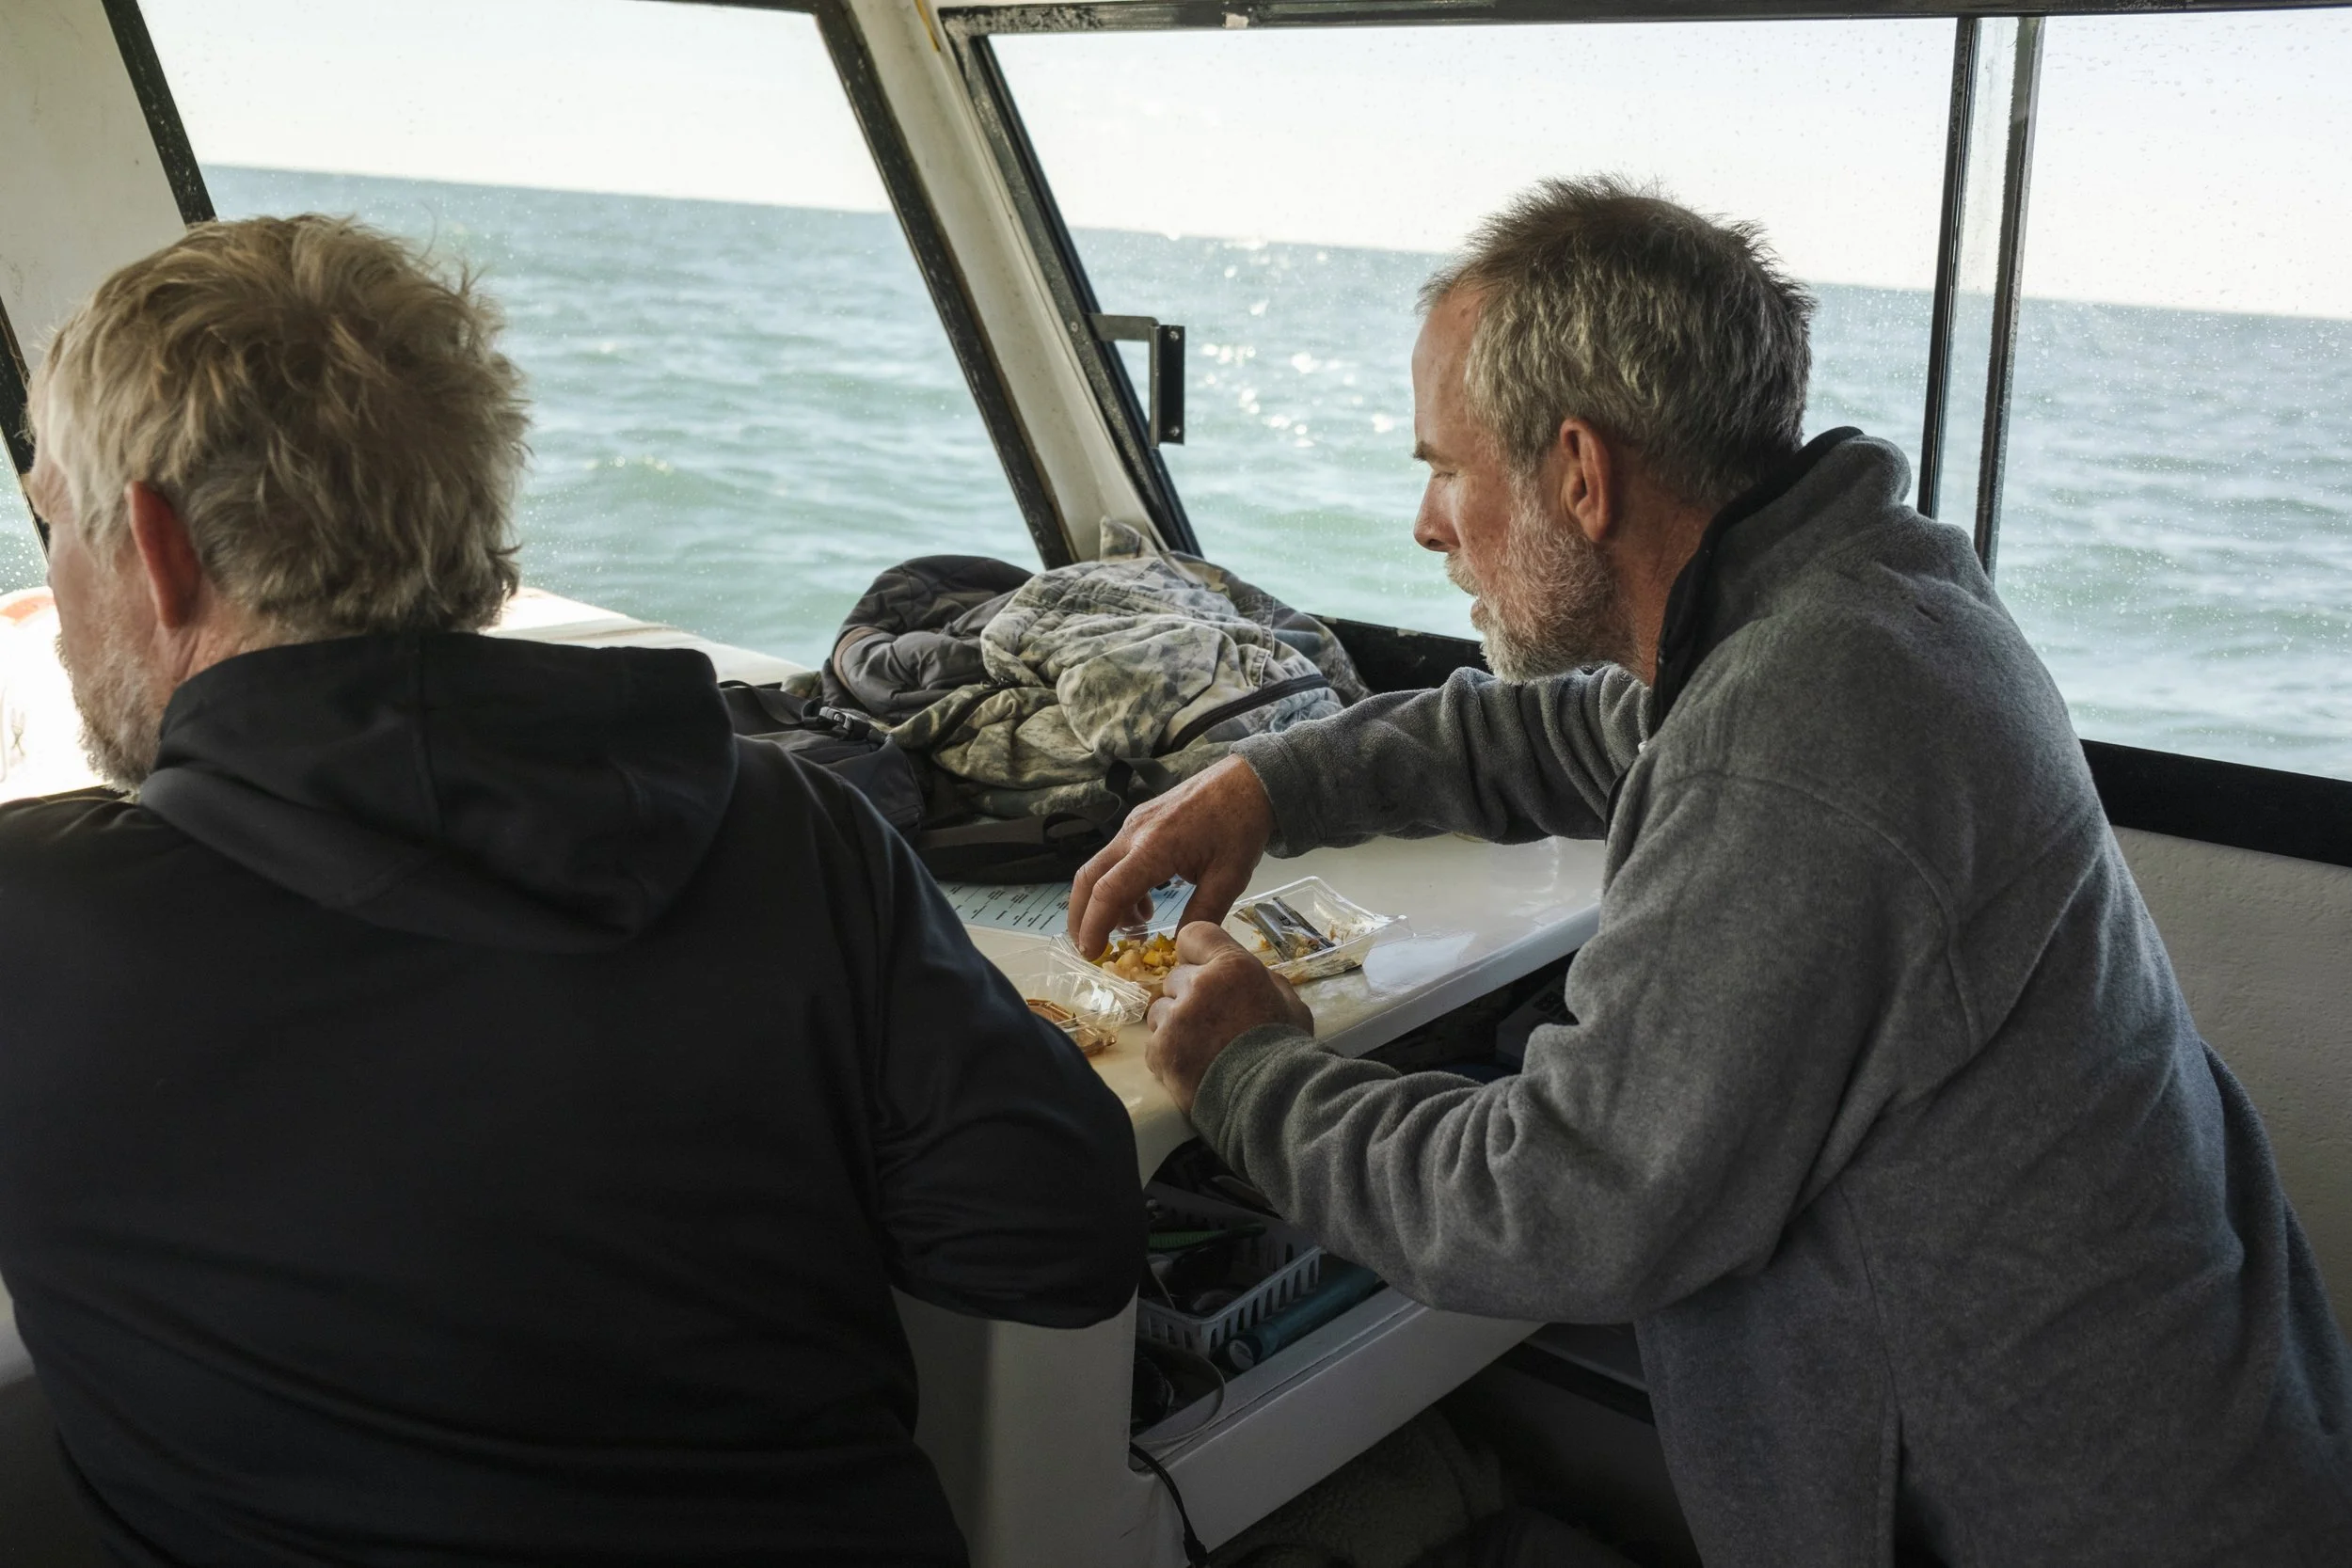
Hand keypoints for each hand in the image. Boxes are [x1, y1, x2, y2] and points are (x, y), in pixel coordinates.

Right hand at [1069, 755, 1275, 958]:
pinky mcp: (1140, 822)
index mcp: (1154, 848)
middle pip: (1088, 878)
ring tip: (1134, 928)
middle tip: (1089, 948)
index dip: (1094, 927)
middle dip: (1081, 917)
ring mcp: (1134, 825)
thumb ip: (1202, 914)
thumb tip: (1179, 948)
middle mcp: (1134, 833)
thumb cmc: (1240, 826)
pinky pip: (1116, 857)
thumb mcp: (1229, 878)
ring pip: (1100, 868)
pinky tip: (1146, 903)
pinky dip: (1119, 885)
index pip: (1108, 892)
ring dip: (1105, 902)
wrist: (1247, 782)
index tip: (1091, 954)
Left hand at [1145, 922, 1313, 1113]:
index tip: (1201, 969)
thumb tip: (1252, 976)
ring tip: (1200, 1049)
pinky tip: (1191, 1067)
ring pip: (1160, 1010)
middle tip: (1210, 1022)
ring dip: (1174, 1025)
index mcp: (1233, 966)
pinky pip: (1154, 1043)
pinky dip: (1168, 1055)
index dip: (1196, 952)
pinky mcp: (1159, 1050)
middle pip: (1176, 977)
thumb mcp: (1292, 1005)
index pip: (1194, 934)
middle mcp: (1199, 985)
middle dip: (1188, 995)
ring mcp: (1175, 1019)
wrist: (1269, 1103)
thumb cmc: (1287, 1052)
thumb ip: (1266, 982)